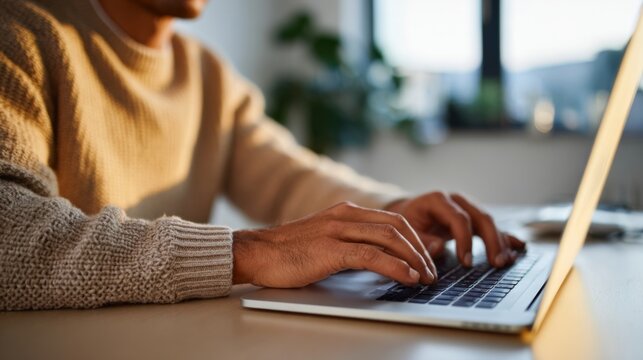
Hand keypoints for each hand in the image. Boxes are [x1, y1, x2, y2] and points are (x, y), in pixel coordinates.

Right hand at [232, 202, 437, 287]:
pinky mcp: (331, 249)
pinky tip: (407, 277)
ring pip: (389, 238)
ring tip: (425, 277)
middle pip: (397, 227)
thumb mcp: (324, 241)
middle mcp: (345, 216)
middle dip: (420, 249)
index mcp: (345, 212)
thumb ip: (350, 244)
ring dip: (414, 259)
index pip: (392, 221)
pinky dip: (396, 267)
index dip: (415, 239)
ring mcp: (338, 230)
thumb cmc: (288, 252)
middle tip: (431, 270)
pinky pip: (372, 256)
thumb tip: (378, 261)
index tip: (425, 258)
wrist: (257, 253)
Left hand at [385, 192, 524, 267]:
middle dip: (490, 241)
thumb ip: (420, 240)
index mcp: (437, 200)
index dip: (464, 240)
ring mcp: (466, 207)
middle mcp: (455, 200)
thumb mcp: (405, 231)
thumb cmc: (404, 222)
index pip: (458, 218)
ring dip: (500, 241)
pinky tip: (518, 247)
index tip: (466, 263)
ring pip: (488, 221)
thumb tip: (439, 249)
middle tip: (496, 263)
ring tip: (506, 261)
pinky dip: (504, 237)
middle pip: (480, 217)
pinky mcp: (472, 218)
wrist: (405, 212)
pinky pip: (490, 227)